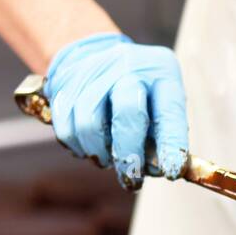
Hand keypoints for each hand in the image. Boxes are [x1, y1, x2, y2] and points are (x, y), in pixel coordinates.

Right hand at [44, 32, 188, 189]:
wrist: (98, 54)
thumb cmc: (142, 94)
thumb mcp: (164, 105)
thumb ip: (165, 138)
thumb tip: (164, 171)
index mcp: (162, 72)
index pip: (169, 113)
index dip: (171, 145)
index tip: (170, 172)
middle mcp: (129, 66)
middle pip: (127, 113)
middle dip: (129, 156)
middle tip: (131, 180)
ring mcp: (94, 70)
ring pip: (89, 124)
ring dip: (98, 154)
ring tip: (107, 160)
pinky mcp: (64, 80)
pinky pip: (65, 126)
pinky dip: (76, 147)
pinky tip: (88, 148)